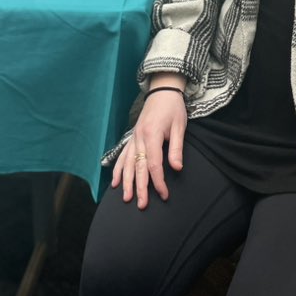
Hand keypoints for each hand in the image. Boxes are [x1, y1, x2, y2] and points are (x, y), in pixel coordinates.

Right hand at [112, 87, 186, 209]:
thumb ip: (176, 148)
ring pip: (127, 163)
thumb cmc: (173, 108)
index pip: (154, 165)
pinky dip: (118, 169)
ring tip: (125, 198)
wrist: (163, 89)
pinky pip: (122, 155)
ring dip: (126, 181)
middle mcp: (139, 138)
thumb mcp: (179, 126)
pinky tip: (115, 182)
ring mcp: (133, 137)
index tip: (164, 195)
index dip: (158, 182)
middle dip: (140, 188)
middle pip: (138, 167)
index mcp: (152, 135)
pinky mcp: (132, 137)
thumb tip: (177, 169)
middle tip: (141, 205)